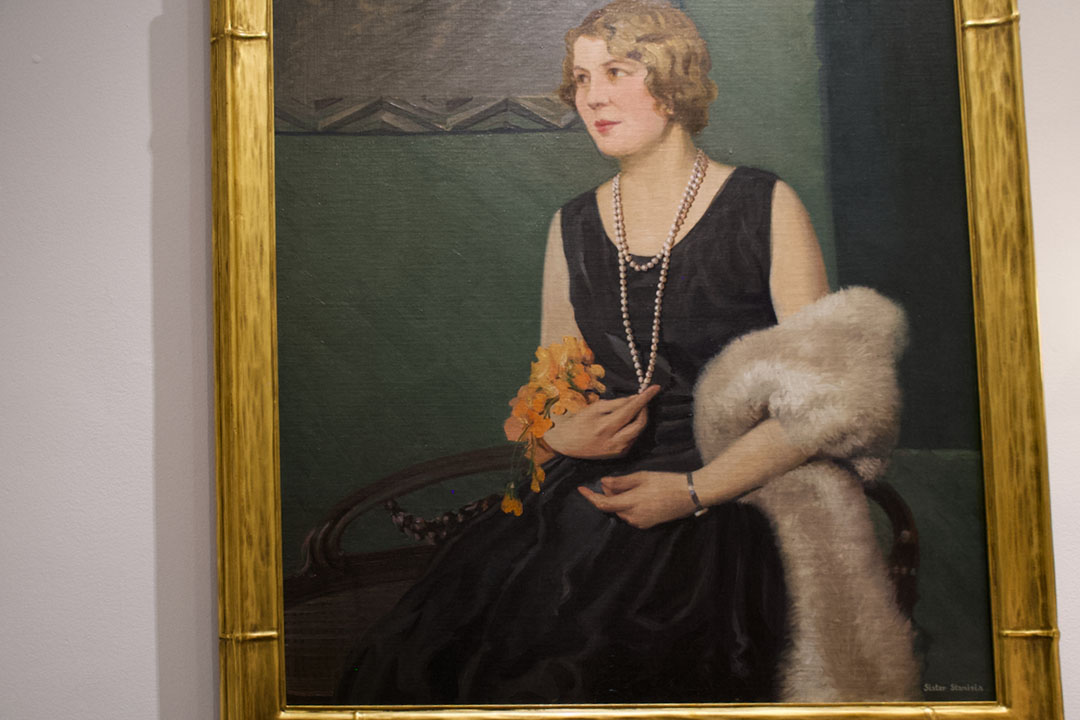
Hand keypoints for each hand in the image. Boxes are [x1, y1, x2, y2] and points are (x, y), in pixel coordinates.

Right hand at [542, 385, 660, 458]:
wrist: (567, 443)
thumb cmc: (580, 422)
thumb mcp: (596, 408)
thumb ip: (617, 404)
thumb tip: (636, 399)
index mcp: (605, 427)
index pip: (631, 410)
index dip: (645, 398)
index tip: (655, 388)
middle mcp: (614, 441)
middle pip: (640, 424)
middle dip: (644, 409)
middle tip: (642, 399)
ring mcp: (618, 450)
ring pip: (638, 431)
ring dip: (638, 418)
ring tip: (630, 410)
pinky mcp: (620, 455)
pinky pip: (633, 438)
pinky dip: (632, 428)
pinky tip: (623, 424)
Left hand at [578, 471, 696, 528]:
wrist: (689, 495)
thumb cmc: (666, 482)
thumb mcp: (642, 477)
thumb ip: (620, 482)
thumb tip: (603, 483)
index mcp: (631, 502)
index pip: (602, 503)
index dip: (590, 497)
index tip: (580, 489)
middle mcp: (633, 516)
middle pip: (611, 507)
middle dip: (608, 495)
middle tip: (615, 481)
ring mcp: (640, 522)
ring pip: (621, 511)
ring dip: (619, 501)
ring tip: (632, 487)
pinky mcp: (647, 525)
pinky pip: (630, 516)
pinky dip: (628, 506)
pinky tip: (640, 496)